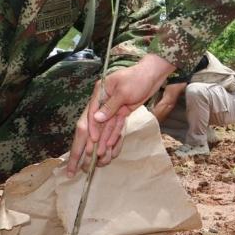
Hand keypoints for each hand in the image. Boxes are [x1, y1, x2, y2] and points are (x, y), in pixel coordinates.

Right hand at [66, 54, 176, 176]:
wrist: (154, 74)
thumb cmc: (139, 77)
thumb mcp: (124, 90)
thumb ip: (110, 105)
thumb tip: (96, 119)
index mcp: (99, 93)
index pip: (90, 114)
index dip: (90, 130)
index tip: (91, 142)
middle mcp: (102, 102)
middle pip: (91, 126)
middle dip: (85, 144)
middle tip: (80, 161)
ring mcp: (112, 109)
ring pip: (104, 130)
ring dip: (101, 144)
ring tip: (98, 160)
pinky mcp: (121, 113)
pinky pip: (115, 128)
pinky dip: (113, 138)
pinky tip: (109, 149)